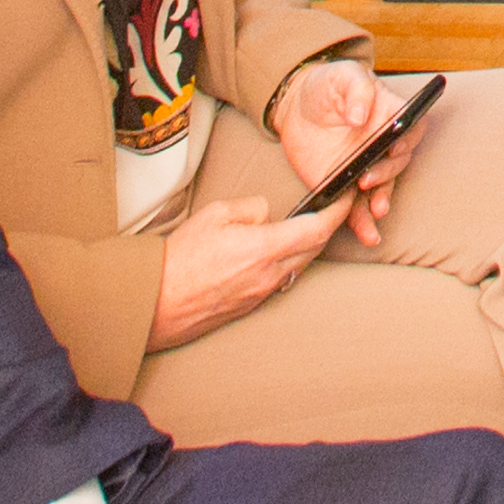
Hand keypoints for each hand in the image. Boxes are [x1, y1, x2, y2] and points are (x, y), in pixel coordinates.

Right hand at [146, 193, 345, 348]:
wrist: (156, 302)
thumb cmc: (180, 258)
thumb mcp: (215, 215)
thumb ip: (251, 208)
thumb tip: (268, 213)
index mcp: (263, 249)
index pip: (316, 230)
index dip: (339, 213)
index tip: (348, 198)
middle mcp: (269, 275)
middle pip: (314, 250)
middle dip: (328, 227)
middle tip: (333, 208)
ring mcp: (261, 294)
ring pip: (299, 266)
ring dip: (310, 246)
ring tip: (310, 226)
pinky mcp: (251, 306)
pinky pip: (281, 280)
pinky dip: (290, 262)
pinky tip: (281, 251)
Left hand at [264, 61, 417, 254]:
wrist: (296, 108)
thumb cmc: (325, 85)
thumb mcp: (341, 76)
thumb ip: (356, 89)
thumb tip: (360, 115)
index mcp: (389, 114)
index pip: (411, 126)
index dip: (408, 138)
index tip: (394, 146)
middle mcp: (383, 144)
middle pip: (398, 161)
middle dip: (386, 173)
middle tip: (367, 179)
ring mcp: (366, 167)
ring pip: (382, 189)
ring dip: (381, 202)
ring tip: (376, 212)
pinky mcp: (346, 185)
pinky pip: (358, 207)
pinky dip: (362, 221)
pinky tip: (365, 232)